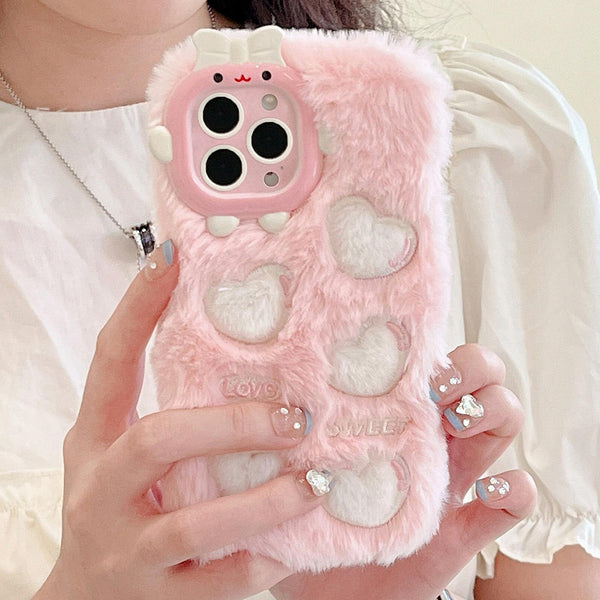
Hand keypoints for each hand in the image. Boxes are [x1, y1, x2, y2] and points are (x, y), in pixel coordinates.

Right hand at [34, 241, 320, 599]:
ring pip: (195, 523)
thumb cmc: (115, 506)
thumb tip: (248, 363)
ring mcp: (128, 547)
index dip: (137, 307)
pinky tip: (298, 543)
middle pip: (158, 441)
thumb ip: (170, 412)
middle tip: (294, 417)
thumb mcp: (123, 452)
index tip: (171, 257)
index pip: (111, 361)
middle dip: (231, 424)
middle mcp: (103, 488)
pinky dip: (265, 559)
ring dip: (263, 501)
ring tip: (314, 481)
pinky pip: (221, 580)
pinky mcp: (158, 597)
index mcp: (96, 439)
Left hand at [272, 344, 536, 599]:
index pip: (428, 358)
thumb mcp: (296, 459)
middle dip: (474, 371)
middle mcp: (429, 438)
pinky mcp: (462, 529)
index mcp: (392, 415)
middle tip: (437, 385)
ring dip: (494, 413)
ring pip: (501, 424)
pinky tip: (490, 488)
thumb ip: (283, 426)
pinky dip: (513, 490)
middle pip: (479, 380)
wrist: (322, 587)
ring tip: (458, 422)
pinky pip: (510, 503)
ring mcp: (452, 479)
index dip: (433, 345)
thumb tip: (244, 380)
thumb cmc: (310, 512)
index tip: (412, 354)